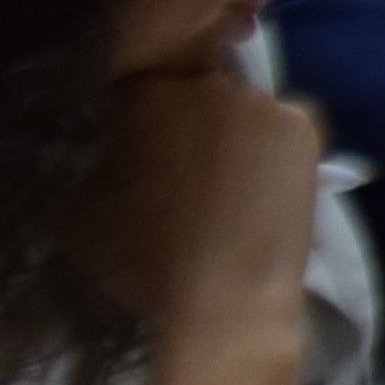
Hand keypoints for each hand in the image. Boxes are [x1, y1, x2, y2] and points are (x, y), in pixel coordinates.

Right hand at [94, 69, 321, 355]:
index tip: (146, 151)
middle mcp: (201, 84)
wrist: (220, 299)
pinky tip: (271, 183)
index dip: (145, 121)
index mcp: (140, 94)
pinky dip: (280, 147)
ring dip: (237, 134)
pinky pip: (288, 125)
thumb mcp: (82, 210)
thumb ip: (94, 165)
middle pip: (198, 93)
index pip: (141, 86)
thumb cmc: (139, 261)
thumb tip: (104, 157)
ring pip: (244, 109)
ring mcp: (257, 101)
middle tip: (190, 170)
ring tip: (234, 184)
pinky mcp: (303, 125)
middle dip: (192, 125)